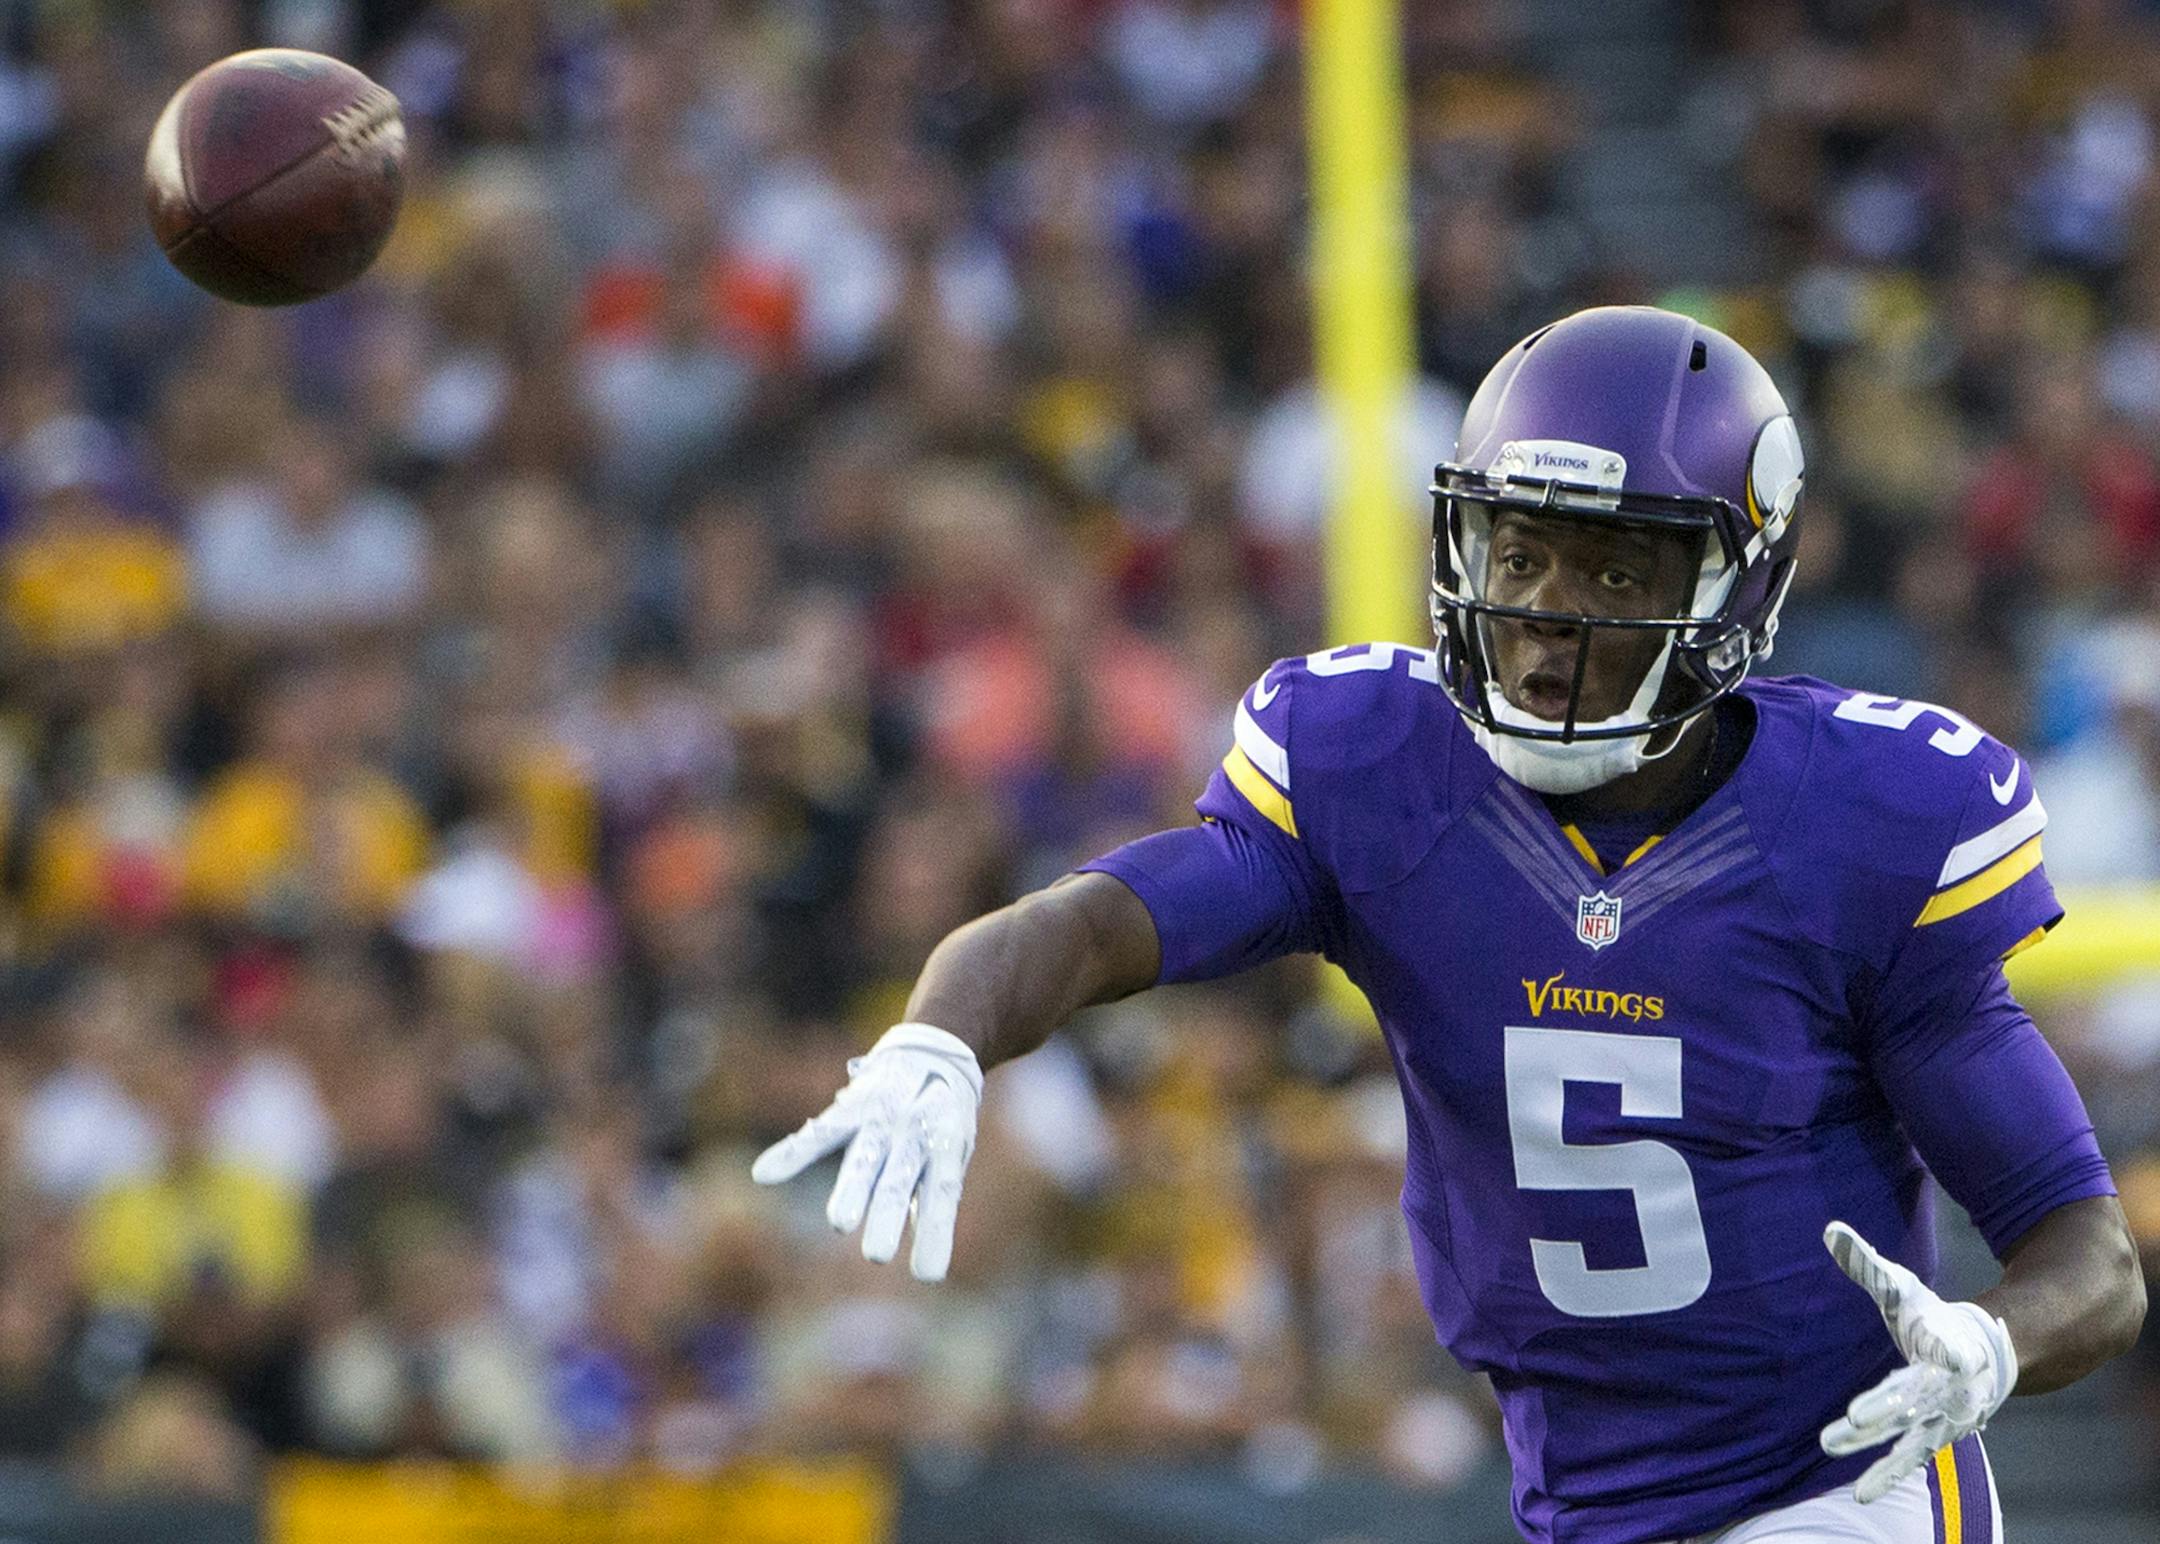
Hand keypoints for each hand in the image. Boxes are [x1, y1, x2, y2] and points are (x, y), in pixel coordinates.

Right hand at [751, 1022, 981, 1281]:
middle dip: (887, 1216)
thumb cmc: (939, 1121)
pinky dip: (792, 1153)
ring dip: (850, 1191)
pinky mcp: (852, 1108)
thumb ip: (931, 1195)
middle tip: (878, 1255)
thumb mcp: (950, 1153)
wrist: (935, 1051)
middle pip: (898, 1181)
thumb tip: (927, 1256)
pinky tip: (765, 1174)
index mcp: (945, 1150)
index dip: (935, 1233)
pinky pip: (820, 1132)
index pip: (941, 1196)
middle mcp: (914, 1134)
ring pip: (863, 1158)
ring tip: (840, 1224)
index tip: (929, 1275)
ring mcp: (882, 1120)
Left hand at [1819, 1221, 2017, 1501]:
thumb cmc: (1934, 1319)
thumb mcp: (1903, 1291)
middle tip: (1854, 1419)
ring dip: (1881, 1454)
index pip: (1948, 1348)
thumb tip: (1829, 1229)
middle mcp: (1949, 1386)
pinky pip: (1910, 1456)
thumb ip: (1867, 1266)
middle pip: (1915, 1397)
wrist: (1985, 1356)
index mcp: (1947, 1345)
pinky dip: (1889, 1471)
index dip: (1951, 1351)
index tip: (1956, 1355)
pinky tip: (1864, 1493)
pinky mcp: (1936, 1435)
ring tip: (1843, 1461)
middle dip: (1885, 1407)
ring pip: (1910, 1436)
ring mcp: (1944, 1417)